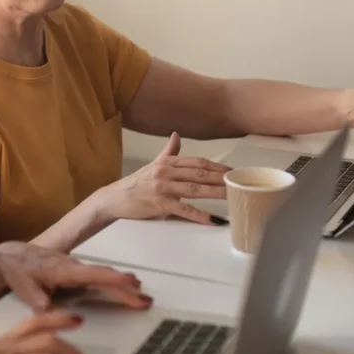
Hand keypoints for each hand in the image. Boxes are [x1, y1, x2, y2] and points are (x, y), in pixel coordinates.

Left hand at [0, 241, 152, 311]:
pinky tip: (126, 286)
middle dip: (125, 288)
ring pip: (104, 275)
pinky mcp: (76, 271)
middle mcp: (73, 267)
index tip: (130, 281)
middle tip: (144, 300)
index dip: (112, 278)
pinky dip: (114, 281)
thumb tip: (47, 309)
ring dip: (123, 285)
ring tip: (142, 296)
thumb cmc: (18, 269)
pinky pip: (99, 276)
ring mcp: (76, 268)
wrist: (11, 255)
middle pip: (104, 276)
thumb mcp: (23, 286)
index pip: (92, 274)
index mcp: (63, 270)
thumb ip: (36, 299)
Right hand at [92, 132, 228, 225]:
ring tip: (232, 196)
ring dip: (215, 193)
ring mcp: (163, 188)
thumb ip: (168, 151)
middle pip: (199, 173)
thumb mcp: (153, 164)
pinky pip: (183, 209)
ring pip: (195, 189)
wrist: (114, 198)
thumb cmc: (136, 183)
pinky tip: (212, 218)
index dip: (216, 166)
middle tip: (238, 182)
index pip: (197, 162)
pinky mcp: (159, 204)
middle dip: (221, 178)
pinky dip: (199, 214)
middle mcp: (166, 172)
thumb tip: (176, 135)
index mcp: (167, 162)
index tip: (232, 170)